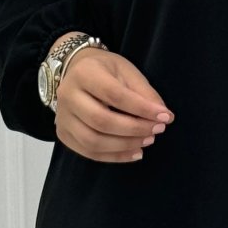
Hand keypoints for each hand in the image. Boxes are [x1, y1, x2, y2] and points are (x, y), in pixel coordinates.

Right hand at [56, 47, 173, 162]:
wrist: (76, 72)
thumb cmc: (105, 71)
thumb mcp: (127, 71)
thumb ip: (144, 92)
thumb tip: (163, 116)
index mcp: (84, 74)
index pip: (114, 95)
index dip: (141, 109)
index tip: (164, 116)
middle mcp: (67, 96)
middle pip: (101, 121)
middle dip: (134, 129)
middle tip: (157, 130)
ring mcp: (62, 118)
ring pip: (93, 141)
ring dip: (125, 145)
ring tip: (147, 141)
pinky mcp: (63, 134)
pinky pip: (89, 152)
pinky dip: (115, 156)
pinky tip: (134, 152)